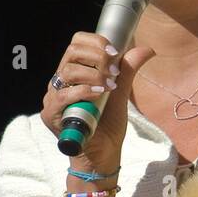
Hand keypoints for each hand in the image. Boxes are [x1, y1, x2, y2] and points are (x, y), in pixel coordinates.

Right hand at [42, 32, 155, 173]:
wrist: (103, 154)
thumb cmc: (107, 125)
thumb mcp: (120, 94)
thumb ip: (127, 71)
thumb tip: (146, 49)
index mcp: (74, 73)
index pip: (76, 44)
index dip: (96, 42)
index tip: (116, 54)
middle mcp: (61, 81)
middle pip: (71, 52)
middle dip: (97, 56)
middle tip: (114, 71)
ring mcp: (53, 97)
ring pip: (67, 71)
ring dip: (93, 74)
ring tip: (110, 86)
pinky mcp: (51, 114)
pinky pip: (63, 96)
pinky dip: (84, 91)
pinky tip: (99, 93)